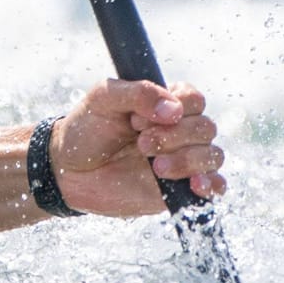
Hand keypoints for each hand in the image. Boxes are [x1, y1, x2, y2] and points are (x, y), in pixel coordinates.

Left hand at [48, 80, 226, 217]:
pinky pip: (215, 186)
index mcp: (164, 103)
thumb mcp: (103, 99)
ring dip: (188, 160)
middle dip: (176, 137)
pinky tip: (195, 186)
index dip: (175, 108)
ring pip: (212, 155)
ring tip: (156, 167)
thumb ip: (138, 94)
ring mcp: (182, 159)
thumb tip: (174, 110)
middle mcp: (179, 130)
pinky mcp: (181, 189)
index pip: (194, 99)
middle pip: (205, 127)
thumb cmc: (86, 129)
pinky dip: (212, 185)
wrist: (68, 171)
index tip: (138, 120)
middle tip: (141, 144)